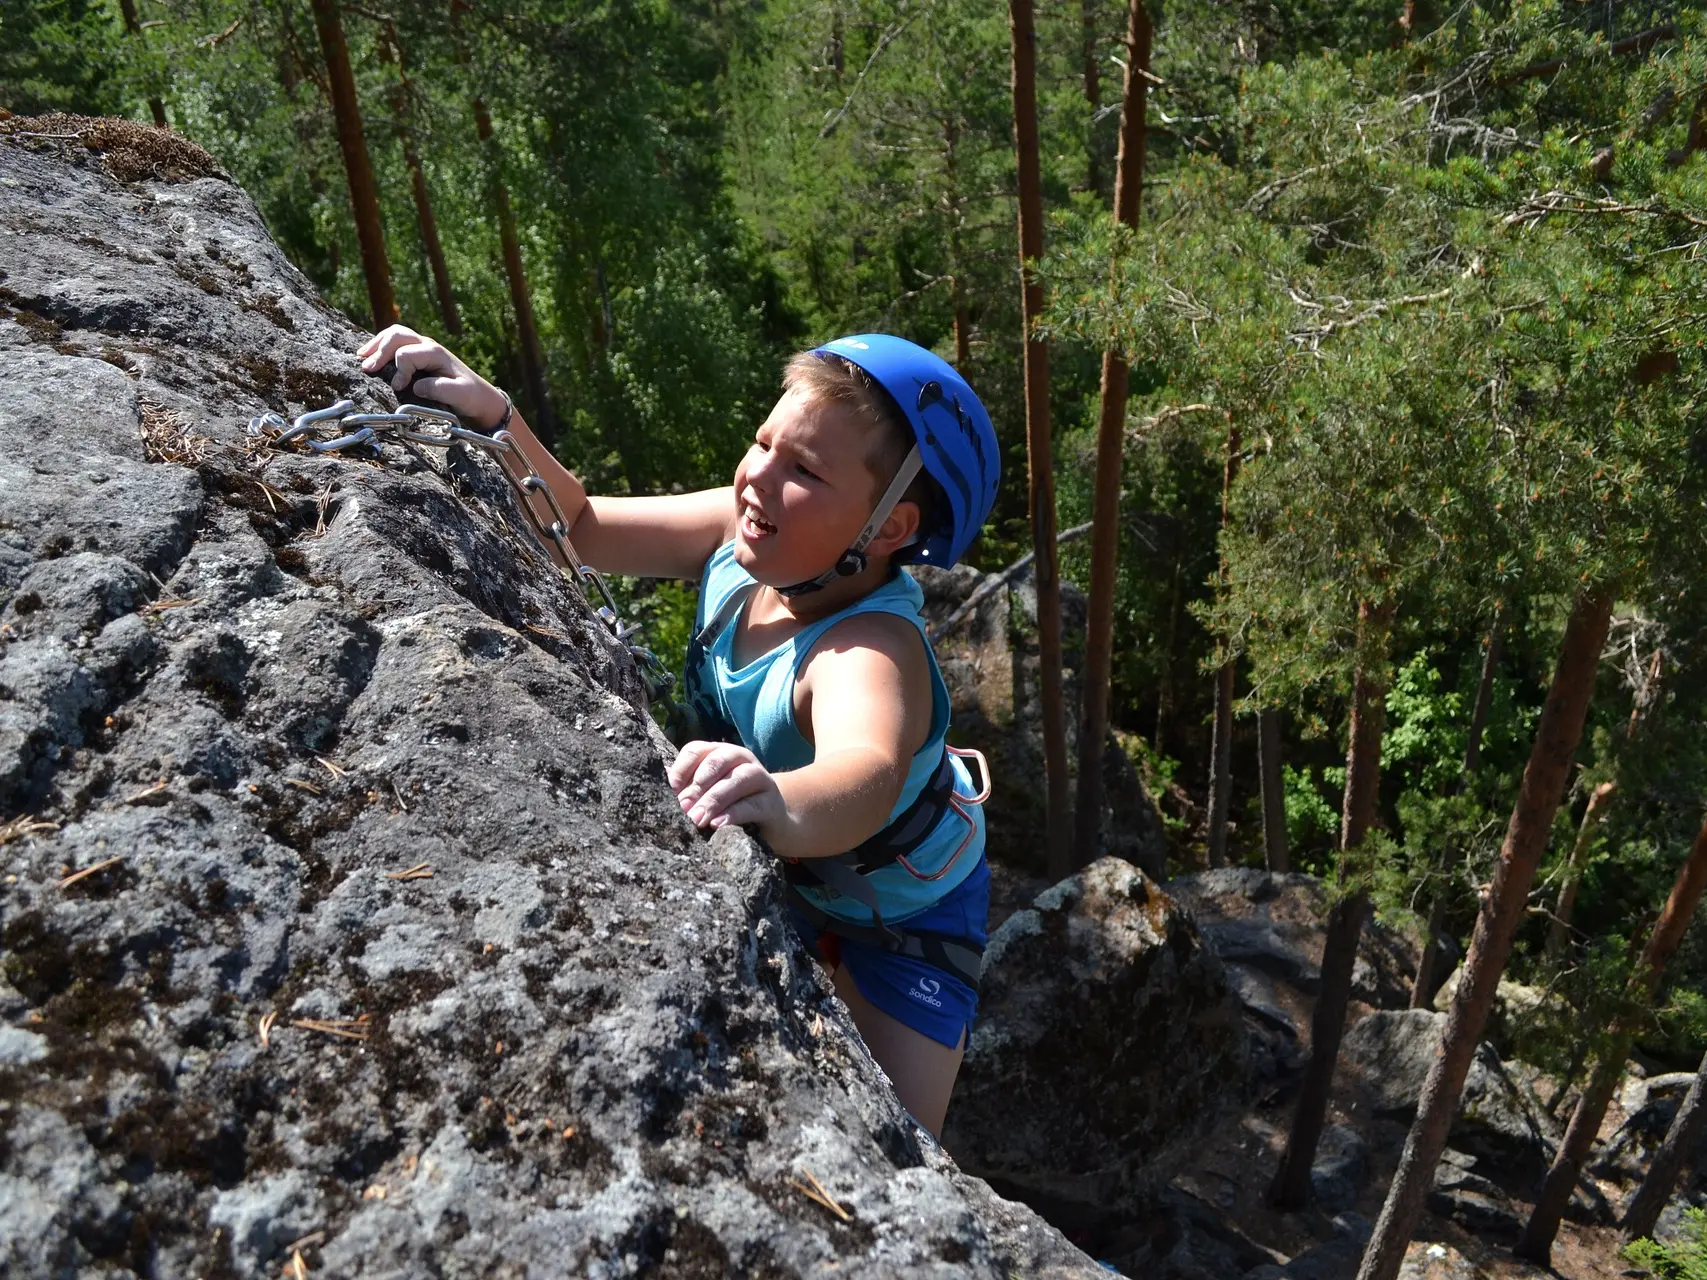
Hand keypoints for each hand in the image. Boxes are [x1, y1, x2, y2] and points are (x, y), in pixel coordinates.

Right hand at [358, 325, 507, 429]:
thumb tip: (415, 386)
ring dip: (377, 344)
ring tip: (361, 357)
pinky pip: (395, 342)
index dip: (399, 370)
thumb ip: (440, 389)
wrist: (479, 396)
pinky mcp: (417, 354)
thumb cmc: (470, 396)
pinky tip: (368, 355)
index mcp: (436, 353)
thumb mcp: (460, 395)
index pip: (407, 354)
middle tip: (366, 368)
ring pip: (394, 334)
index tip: (397, 387)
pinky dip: (380, 346)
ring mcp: (422, 347)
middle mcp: (428, 345)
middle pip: (397, 335)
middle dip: (380, 350)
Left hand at [668, 741, 784, 831]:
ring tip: (697, 819)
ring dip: (714, 799)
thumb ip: (686, 788)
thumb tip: (662, 783)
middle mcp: (740, 758)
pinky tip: (717, 824)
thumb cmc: (730, 804)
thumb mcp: (706, 794)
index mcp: (719, 753)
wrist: (770, 824)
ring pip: (738, 779)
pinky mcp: (772, 802)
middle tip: (683, 808)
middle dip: (697, 785)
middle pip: (717, 762)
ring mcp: (760, 777)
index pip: (696, 750)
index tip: (670, 790)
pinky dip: (734, 814)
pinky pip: (753, 804)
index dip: (680, 769)